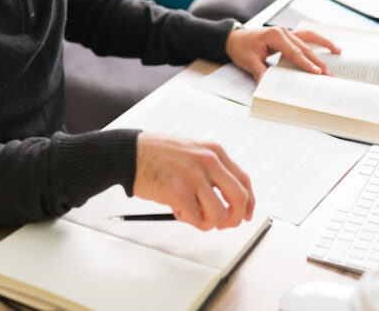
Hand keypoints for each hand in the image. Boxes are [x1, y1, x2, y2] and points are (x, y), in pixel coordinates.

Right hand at [133, 133, 254, 229]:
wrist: (130, 153)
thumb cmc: (158, 154)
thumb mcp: (193, 152)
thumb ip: (211, 171)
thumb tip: (228, 199)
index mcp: (214, 151)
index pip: (244, 181)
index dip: (248, 202)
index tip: (246, 214)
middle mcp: (209, 161)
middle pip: (239, 199)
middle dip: (234, 219)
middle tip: (224, 225)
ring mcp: (194, 176)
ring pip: (218, 214)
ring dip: (207, 222)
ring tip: (192, 215)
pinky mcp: (179, 191)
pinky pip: (196, 219)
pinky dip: (187, 220)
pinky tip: (176, 209)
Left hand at [225, 25, 341, 81]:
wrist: (234, 38)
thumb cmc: (241, 48)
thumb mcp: (248, 62)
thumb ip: (259, 72)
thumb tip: (267, 85)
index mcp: (274, 35)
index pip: (293, 51)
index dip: (305, 63)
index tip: (316, 72)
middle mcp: (283, 32)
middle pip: (304, 47)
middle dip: (317, 60)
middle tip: (328, 73)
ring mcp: (286, 32)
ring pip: (309, 38)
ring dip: (324, 45)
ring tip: (338, 51)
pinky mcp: (288, 36)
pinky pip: (306, 37)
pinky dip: (317, 41)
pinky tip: (329, 47)